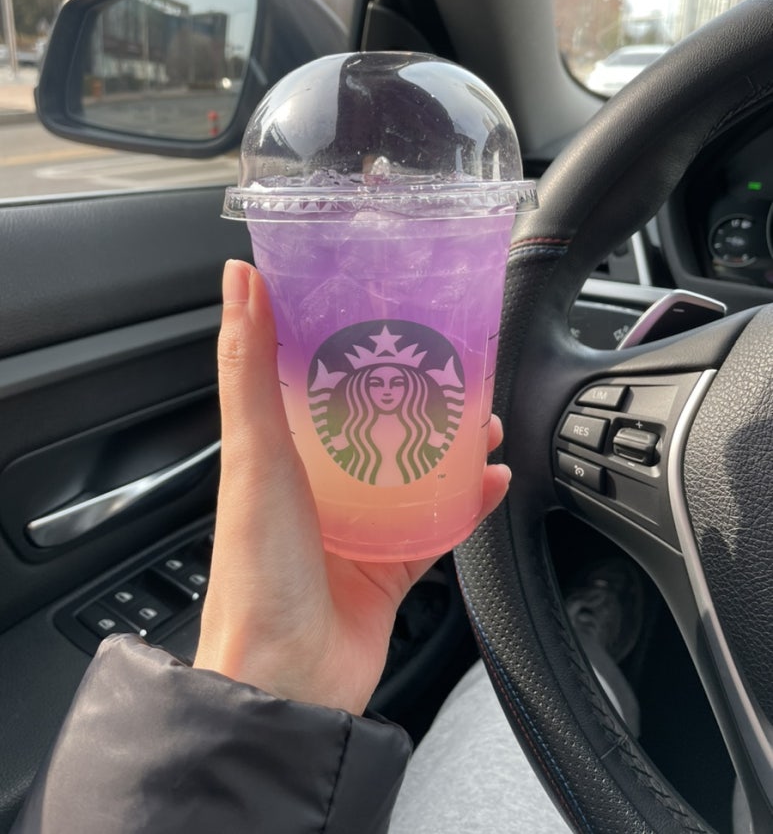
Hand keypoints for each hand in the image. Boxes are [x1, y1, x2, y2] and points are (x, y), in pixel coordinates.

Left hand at [194, 260, 510, 713]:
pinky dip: (468, 501)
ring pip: (414, 468)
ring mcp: (356, 527)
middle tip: (454, 360)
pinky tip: (492, 480)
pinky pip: (439, 524)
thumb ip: (248, 366)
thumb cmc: (259, 573)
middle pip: (375, 421)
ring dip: (452, 440)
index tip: (385, 306)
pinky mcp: (390, 566)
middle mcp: (317, 486)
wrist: (287, 684)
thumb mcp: (255, 453)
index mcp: (279, 452)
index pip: (314, 378)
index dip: (347, 341)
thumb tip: (240, 278)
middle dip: (417, 390)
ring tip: (485, 415)